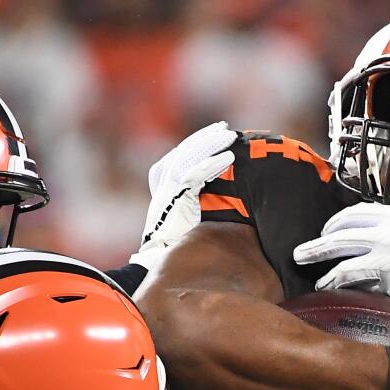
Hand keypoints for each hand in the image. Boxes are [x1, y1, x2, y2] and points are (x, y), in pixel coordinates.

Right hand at [131, 122, 236, 268]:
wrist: (160, 262)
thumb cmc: (178, 246)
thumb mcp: (189, 219)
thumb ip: (200, 204)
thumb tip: (229, 200)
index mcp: (164, 187)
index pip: (179, 157)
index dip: (196, 144)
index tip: (214, 134)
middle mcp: (162, 185)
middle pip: (183, 152)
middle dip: (204, 138)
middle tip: (224, 128)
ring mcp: (167, 190)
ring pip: (188, 158)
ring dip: (209, 145)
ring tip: (229, 136)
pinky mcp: (174, 198)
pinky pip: (195, 175)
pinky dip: (212, 164)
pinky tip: (228, 157)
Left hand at [293, 203, 389, 313]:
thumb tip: (387, 226)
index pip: (353, 216)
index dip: (334, 224)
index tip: (327, 231)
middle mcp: (386, 235)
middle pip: (338, 239)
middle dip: (315, 247)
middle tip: (300, 254)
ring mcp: (386, 261)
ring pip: (343, 266)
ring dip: (327, 274)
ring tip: (318, 281)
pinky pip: (360, 287)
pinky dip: (346, 290)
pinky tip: (337, 294)